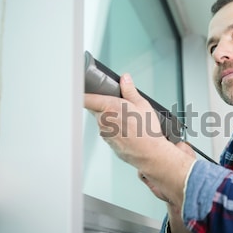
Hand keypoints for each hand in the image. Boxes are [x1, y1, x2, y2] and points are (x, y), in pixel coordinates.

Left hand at [84, 73, 195, 207]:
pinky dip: (116, 129)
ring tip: (130, 120)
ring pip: (103, 120)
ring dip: (112, 118)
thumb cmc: (147, 130)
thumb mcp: (142, 104)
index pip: (87, 98)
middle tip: (121, 104)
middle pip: (96, 108)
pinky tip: (130, 130)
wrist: (150, 153)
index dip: (83, 93)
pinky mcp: (109, 142)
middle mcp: (103, 120)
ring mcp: (105, 133)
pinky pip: (109, 131)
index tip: (81, 89)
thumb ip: (130, 90)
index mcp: (110, 107)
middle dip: (105, 105)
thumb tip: (125, 79)